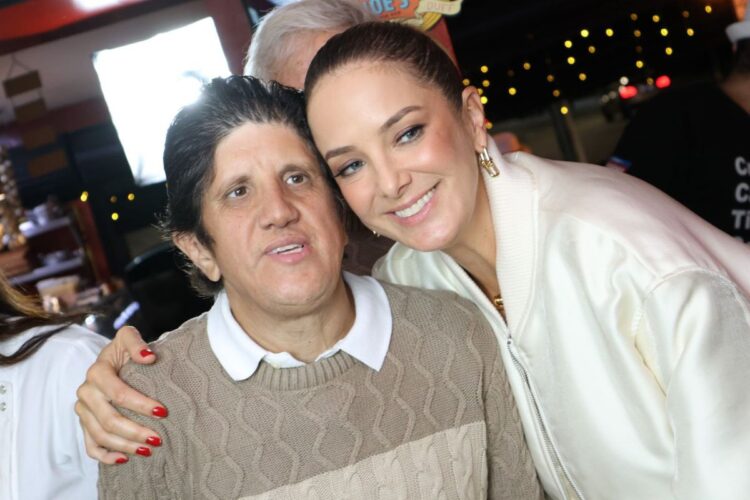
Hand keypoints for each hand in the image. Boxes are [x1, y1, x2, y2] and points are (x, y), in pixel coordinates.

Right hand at [75, 326, 166, 463]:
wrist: (112, 361)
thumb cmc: (125, 350)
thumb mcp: (128, 338)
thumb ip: (136, 343)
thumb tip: (149, 357)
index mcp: (97, 372)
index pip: (119, 393)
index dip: (141, 404)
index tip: (164, 412)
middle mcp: (86, 392)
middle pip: (109, 419)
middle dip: (135, 431)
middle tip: (158, 439)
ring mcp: (83, 410)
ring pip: (101, 435)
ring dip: (125, 446)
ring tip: (149, 450)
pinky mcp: (84, 423)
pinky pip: (90, 446)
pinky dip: (105, 456)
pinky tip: (124, 459)